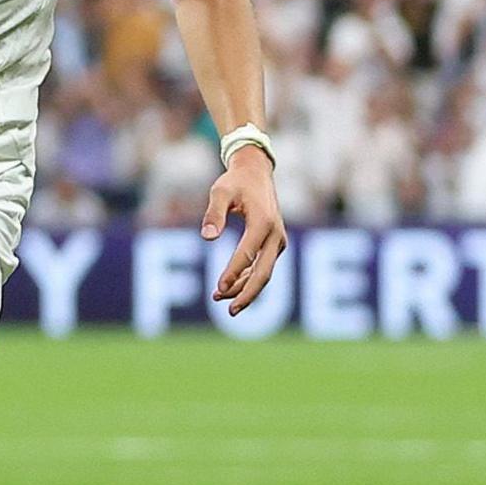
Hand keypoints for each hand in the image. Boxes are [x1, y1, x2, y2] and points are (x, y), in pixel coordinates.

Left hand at [201, 146, 287, 314]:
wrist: (256, 173)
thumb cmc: (235, 181)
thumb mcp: (220, 191)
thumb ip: (213, 213)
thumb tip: (206, 237)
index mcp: (263, 223)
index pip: (247, 254)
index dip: (233, 272)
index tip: (218, 288)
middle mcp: (276, 236)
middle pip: (264, 273)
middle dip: (247, 294)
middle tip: (230, 311)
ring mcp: (278, 242)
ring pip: (264, 274)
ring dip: (244, 289)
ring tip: (219, 300)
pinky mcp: (275, 245)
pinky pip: (263, 268)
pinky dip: (247, 279)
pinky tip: (228, 288)